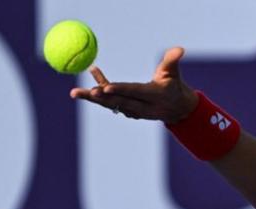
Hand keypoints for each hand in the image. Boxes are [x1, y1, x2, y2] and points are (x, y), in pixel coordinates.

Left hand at [70, 46, 198, 122]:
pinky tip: (90, 79)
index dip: (120, 90)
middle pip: (119, 102)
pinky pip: (112, 102)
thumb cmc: (174, 85)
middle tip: (83, 93)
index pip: (135, 93)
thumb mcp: (174, 72)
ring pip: (112, 105)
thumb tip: (179, 49)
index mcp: (155, 96)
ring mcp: (135, 112)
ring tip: (75, 93)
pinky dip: (100, 94)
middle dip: (100, 98)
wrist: (177, 109)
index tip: (105, 88)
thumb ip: (173, 60)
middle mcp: (143, 107)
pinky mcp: (128, 111)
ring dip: (93, 98)